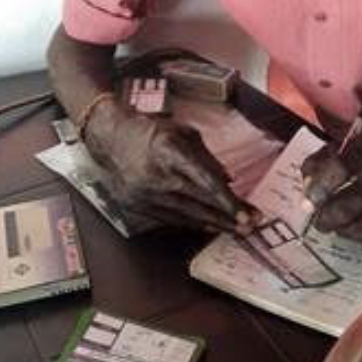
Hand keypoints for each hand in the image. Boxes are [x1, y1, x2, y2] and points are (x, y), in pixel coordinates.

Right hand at [85, 99, 254, 233]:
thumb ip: (207, 157)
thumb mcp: (183, 133)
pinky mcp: (138, 206)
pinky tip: (210, 226)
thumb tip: (229, 180)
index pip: (204, 182)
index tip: (245, 213)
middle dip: (227, 217)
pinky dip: (194, 224)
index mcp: (169, 151)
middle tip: (250, 225)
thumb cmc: (150, 132)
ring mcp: (145, 194)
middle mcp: (156, 175)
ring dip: (214, 224)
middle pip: (199, 203)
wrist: (111, 138)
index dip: (227, 201)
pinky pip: (172, 220)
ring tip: (235, 229)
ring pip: (187, 217)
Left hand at [300, 137, 361, 246]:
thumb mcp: (345, 144)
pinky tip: (353, 225)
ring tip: (334, 221)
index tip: (308, 201)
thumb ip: (319, 162)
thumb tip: (306, 188)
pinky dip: (357, 235)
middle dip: (324, 218)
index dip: (320, 188)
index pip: (340, 170)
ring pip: (356, 228)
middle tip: (316, 219)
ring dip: (339, 228)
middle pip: (346, 208)